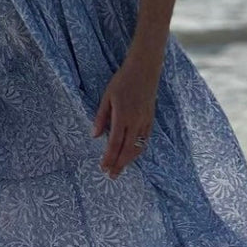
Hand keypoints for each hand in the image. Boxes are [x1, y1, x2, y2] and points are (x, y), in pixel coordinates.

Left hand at [92, 59, 157, 178]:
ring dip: (129, 160)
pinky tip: (132, 155)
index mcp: (122, 116)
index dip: (109, 157)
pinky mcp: (151, 119)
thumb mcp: (107, 96)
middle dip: (119, 164)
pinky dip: (138, 150)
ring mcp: (145, 121)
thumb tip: (95, 136)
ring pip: (138, 147)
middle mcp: (136, 121)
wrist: (144, 70)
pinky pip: (145, 140)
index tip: (103, 167)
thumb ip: (101, 117)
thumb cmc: (122, 81)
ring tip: (120, 169)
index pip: (115, 143)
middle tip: (112, 176)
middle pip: (127, 149)